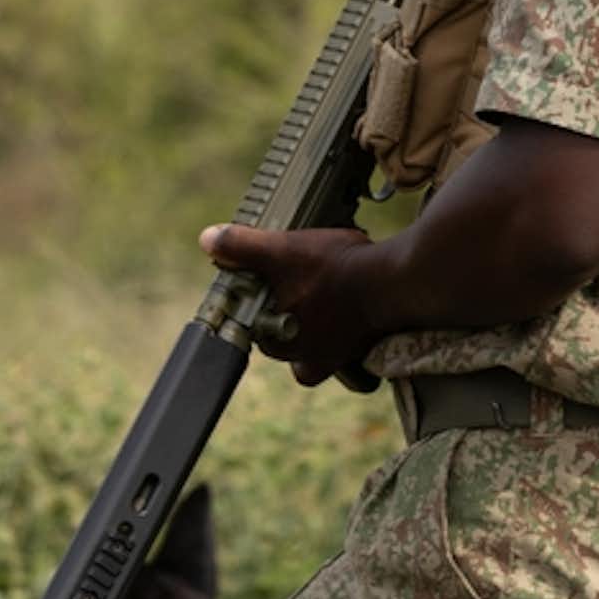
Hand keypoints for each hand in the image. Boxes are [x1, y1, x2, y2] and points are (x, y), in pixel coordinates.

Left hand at [199, 223, 385, 386]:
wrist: (391, 281)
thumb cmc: (335, 268)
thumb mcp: (283, 249)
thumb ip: (243, 246)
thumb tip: (207, 240)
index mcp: (278, 340)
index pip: (255, 329)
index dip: (259, 304)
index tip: (271, 283)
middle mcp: (305, 357)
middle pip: (284, 341)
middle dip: (286, 317)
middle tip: (297, 285)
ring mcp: (336, 358)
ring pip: (313, 350)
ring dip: (315, 329)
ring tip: (322, 298)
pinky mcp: (363, 352)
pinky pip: (346, 355)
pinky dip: (345, 339)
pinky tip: (348, 313)